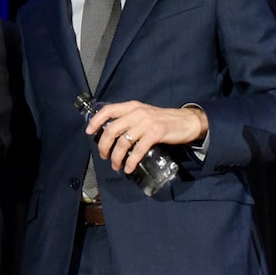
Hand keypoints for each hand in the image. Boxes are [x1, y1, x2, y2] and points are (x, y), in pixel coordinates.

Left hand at [85, 100, 206, 174]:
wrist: (187, 121)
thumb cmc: (163, 120)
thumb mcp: (144, 114)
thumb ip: (129, 120)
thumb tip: (112, 134)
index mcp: (132, 106)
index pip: (108, 110)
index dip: (95, 121)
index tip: (89, 132)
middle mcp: (137, 112)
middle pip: (111, 130)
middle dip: (104, 146)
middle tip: (104, 156)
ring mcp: (146, 122)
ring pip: (123, 142)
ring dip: (116, 157)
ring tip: (116, 166)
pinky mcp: (156, 133)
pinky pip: (138, 150)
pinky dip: (131, 161)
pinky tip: (128, 168)